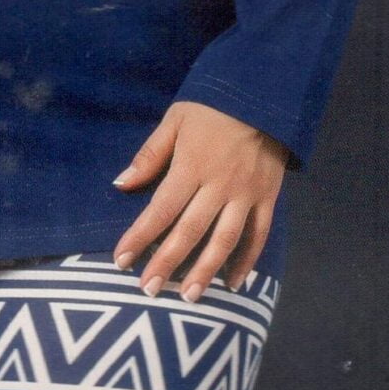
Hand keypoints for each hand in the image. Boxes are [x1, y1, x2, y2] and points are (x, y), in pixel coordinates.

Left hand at [111, 100, 288, 296]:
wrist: (266, 93)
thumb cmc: (213, 107)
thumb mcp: (175, 120)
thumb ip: (150, 155)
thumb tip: (120, 184)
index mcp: (192, 166)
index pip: (161, 209)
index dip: (139, 236)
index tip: (120, 260)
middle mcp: (220, 185)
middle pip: (190, 231)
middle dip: (167, 262)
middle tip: (149, 290)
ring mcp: (247, 194)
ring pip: (225, 240)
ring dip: (205, 271)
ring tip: (189, 296)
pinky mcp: (268, 198)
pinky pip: (259, 235)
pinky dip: (247, 261)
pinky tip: (233, 283)